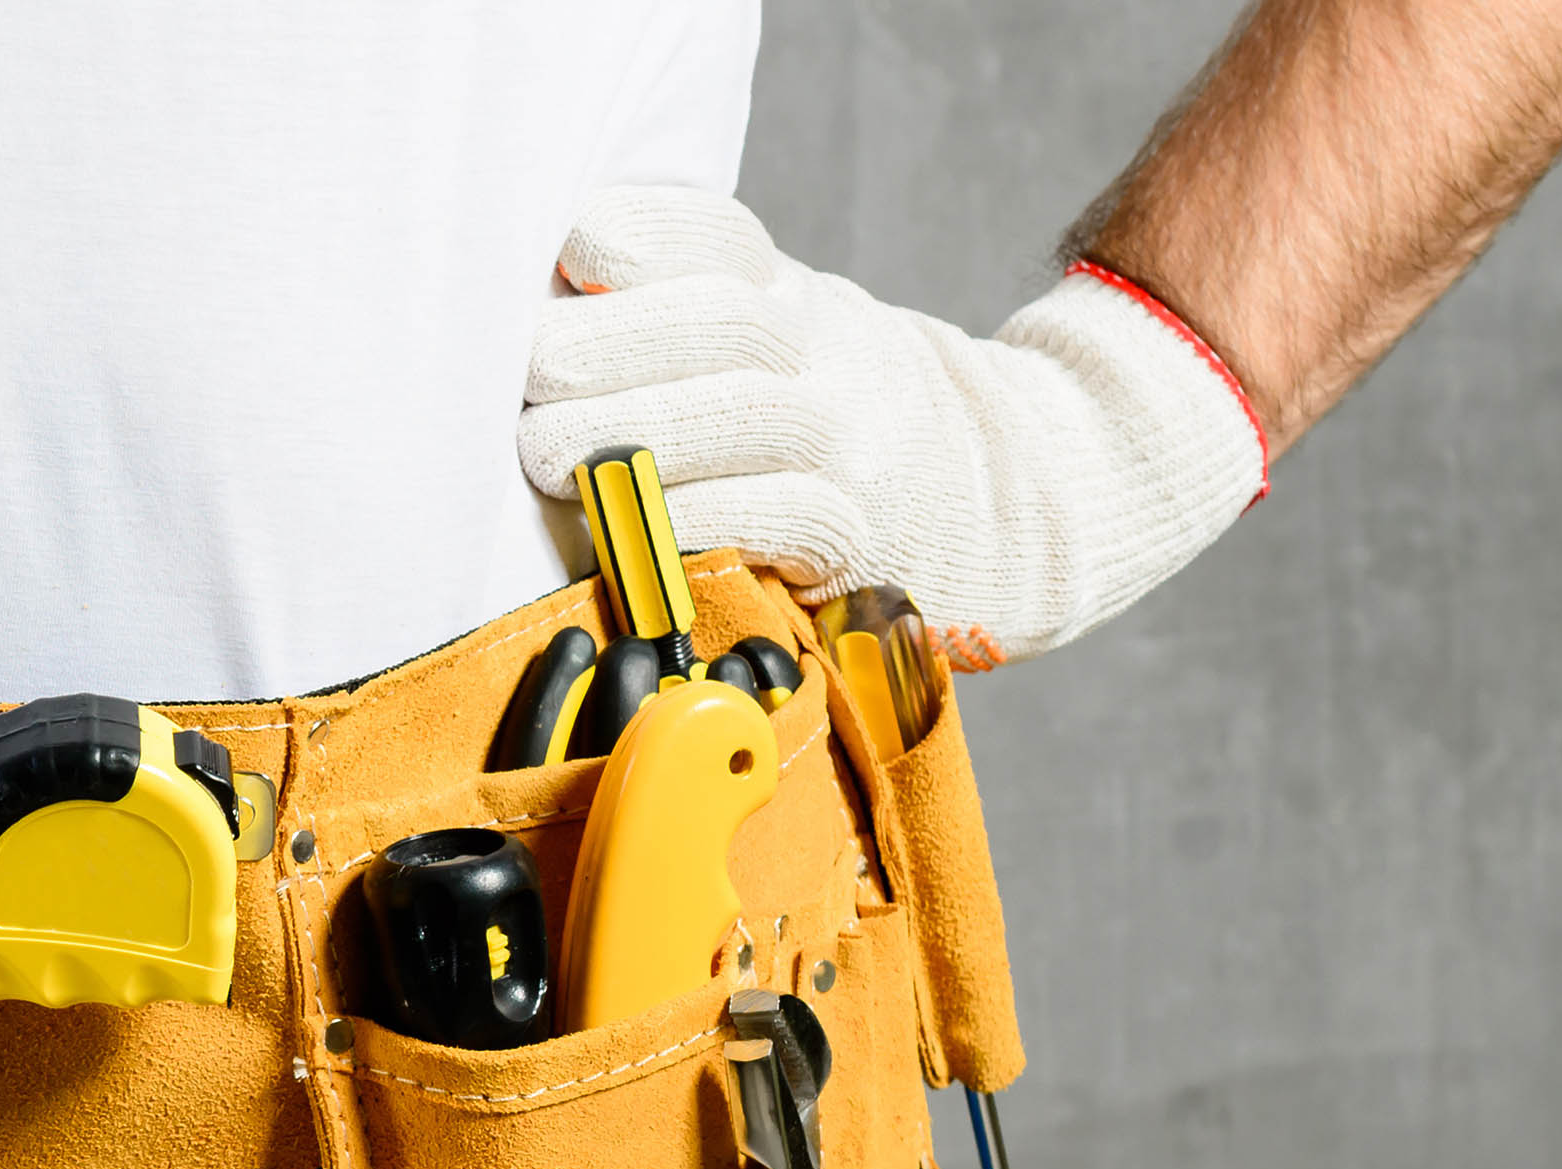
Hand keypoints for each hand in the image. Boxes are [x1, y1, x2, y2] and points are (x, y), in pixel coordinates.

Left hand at [520, 187, 1267, 666]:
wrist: (1031, 500)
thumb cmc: (851, 431)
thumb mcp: (786, 344)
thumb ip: (686, 324)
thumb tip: (540, 320)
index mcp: (796, 299)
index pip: (720, 238)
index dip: (642, 236)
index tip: (572, 257)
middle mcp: (833, 354)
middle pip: (722, 322)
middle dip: (610, 347)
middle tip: (531, 383)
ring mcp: (861, 443)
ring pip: (747, 417)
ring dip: (634, 436)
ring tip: (550, 457)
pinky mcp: (872, 539)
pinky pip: (783, 518)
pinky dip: (702, 520)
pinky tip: (642, 527)